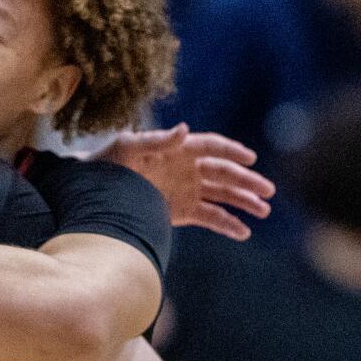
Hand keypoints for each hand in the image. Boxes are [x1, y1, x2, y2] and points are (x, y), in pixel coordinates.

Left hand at [104, 124, 274, 240]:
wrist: (92, 194)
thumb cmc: (107, 163)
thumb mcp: (128, 148)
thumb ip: (156, 140)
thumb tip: (184, 128)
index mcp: (178, 149)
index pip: (212, 146)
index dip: (231, 151)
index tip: (250, 159)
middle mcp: (187, 168)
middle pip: (224, 172)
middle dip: (247, 181)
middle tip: (268, 191)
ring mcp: (186, 190)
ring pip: (222, 195)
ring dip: (243, 202)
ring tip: (263, 211)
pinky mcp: (182, 211)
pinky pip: (210, 217)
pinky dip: (227, 224)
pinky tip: (243, 232)